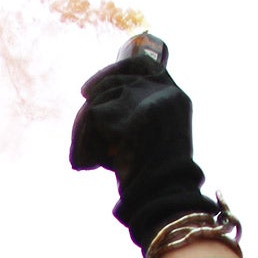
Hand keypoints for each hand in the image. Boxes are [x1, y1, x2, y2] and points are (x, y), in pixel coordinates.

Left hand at [69, 53, 209, 250]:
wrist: (161, 193)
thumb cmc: (152, 177)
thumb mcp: (146, 140)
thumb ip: (130, 118)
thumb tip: (94, 106)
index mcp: (175, 97)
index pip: (144, 65)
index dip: (117, 68)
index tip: (91, 86)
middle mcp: (165, 92)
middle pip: (117, 79)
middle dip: (95, 93)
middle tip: (83, 97)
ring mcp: (148, 99)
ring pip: (100, 99)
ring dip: (84, 129)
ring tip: (86, 158)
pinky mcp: (130, 110)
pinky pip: (92, 115)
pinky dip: (82, 141)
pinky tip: (88, 163)